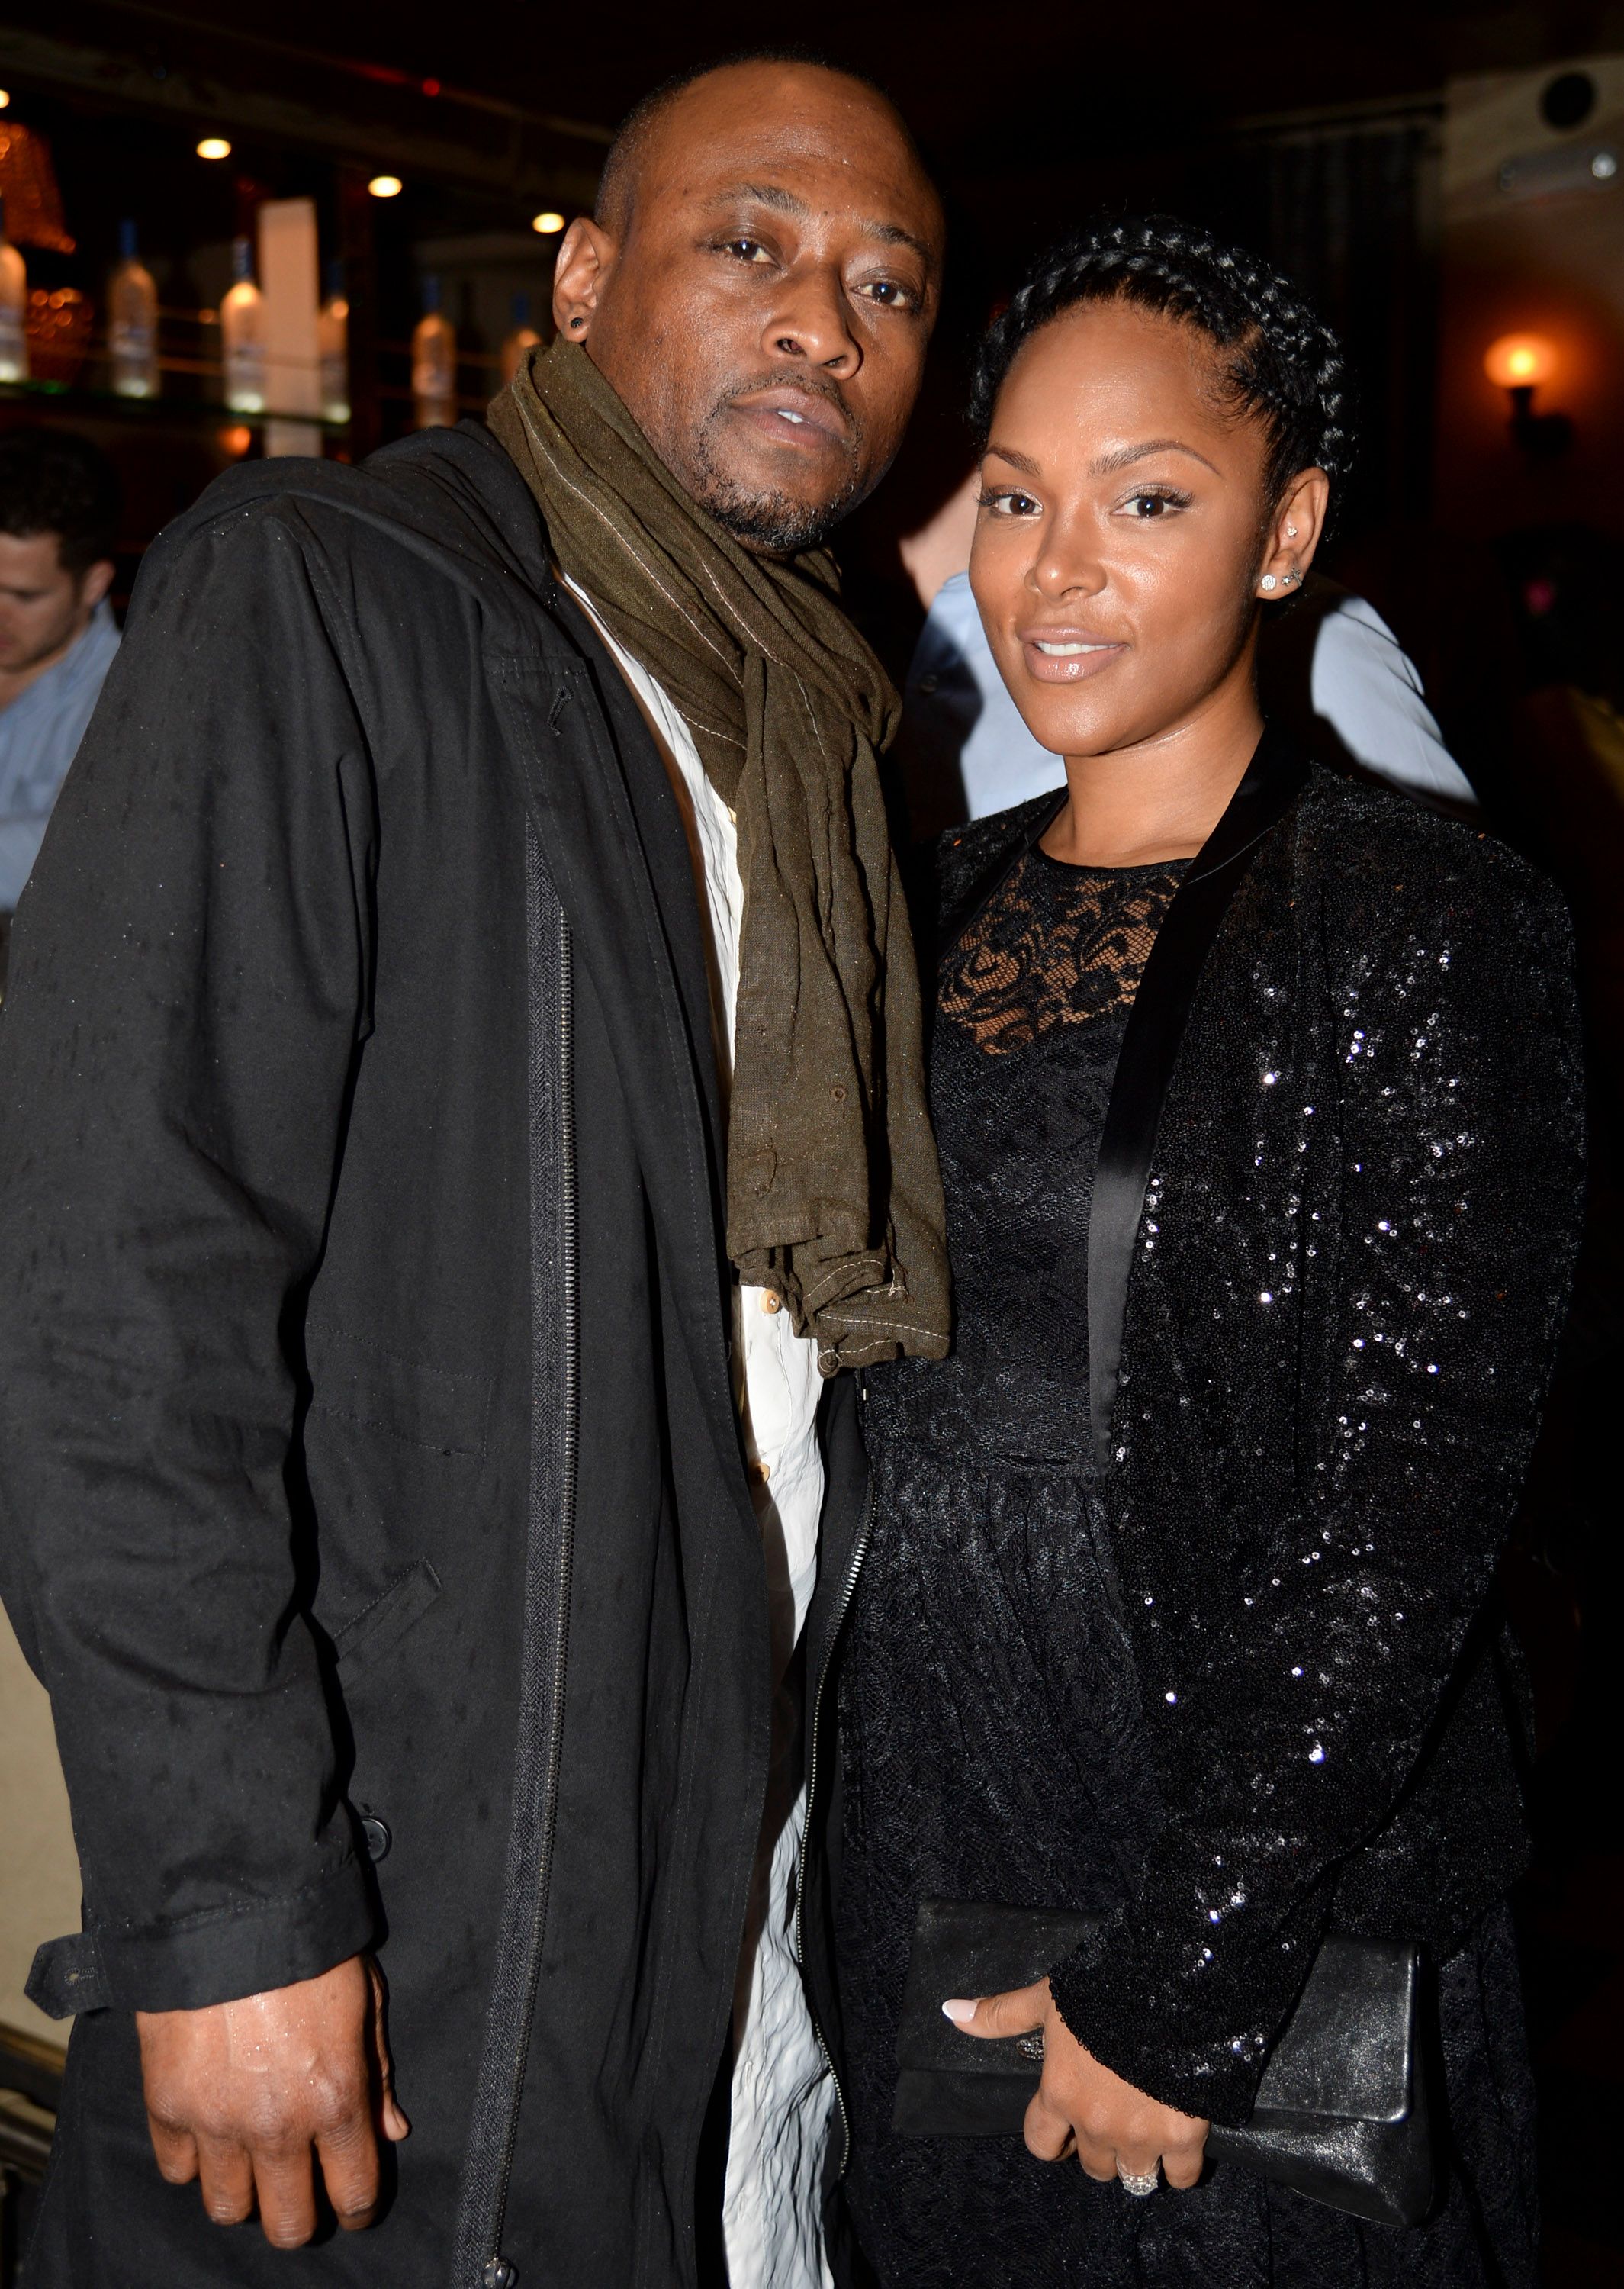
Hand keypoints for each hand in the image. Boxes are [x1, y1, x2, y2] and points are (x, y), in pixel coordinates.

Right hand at [136, 1953, 408, 2245]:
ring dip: (244, 2194)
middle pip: (287, 2224)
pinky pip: (177, 2170)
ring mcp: (217, 2122)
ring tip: (251, 2164)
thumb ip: (377, 2071)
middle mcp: (277, 2125)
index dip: (357, 2208)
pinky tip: (209, 2133)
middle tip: (300, 2193)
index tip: (352, 2204)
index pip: (353, 2193)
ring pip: (228, 2209)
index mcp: (335, 2098)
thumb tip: (390, 2129)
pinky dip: (193, 2160)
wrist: (229, 1914)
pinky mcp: (168, 2106)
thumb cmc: (308, 1948)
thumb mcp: (365, 1999)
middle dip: (300, 2217)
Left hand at [944, 1977, 1207, 2189]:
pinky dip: (1180, 2167)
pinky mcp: (1182, 2136)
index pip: (1041, 2144)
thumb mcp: (1046, 1997)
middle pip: (1093, 2167)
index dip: (1054, 2138)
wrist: (1168, 1986)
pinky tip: (1179, 2140)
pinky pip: (1180, 2177)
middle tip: (1113, 2119)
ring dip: (1137, 2161)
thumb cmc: (1102, 1988)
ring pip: (1133, 2177)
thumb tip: (951, 2012)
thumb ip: (1001, 2014)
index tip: (1067, 2125)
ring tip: (1146, 2131)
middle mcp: (1095, 2124)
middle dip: (1099, 2147)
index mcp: (1059, 2094)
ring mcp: (1139, 2135)